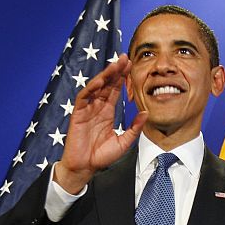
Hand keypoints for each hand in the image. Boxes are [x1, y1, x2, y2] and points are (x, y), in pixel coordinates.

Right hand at [54, 53, 147, 192]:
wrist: (86, 167)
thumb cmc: (102, 156)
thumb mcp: (124, 142)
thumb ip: (134, 127)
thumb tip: (146, 112)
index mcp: (107, 112)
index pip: (115, 90)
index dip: (122, 78)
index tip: (131, 66)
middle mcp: (97, 107)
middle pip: (107, 84)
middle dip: (116, 71)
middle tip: (125, 58)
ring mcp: (87, 109)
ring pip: (96, 87)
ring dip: (105, 76)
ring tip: (115, 65)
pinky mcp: (78, 114)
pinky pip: (84, 98)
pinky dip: (91, 89)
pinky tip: (100, 81)